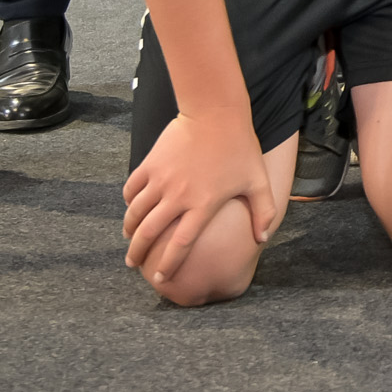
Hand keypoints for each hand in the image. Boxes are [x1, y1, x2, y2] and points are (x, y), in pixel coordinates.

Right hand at [122, 109, 279, 286]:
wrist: (216, 112)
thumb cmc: (239, 146)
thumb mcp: (258, 180)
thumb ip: (263, 211)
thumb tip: (263, 239)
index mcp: (203, 205)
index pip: (180, 245)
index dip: (168, 265)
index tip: (161, 279)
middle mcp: (177, 196)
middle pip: (149, 234)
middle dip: (137, 253)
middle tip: (132, 264)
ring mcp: (161, 180)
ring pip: (135, 213)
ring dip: (129, 230)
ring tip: (129, 240)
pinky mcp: (150, 164)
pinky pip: (131, 189)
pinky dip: (128, 202)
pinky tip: (131, 208)